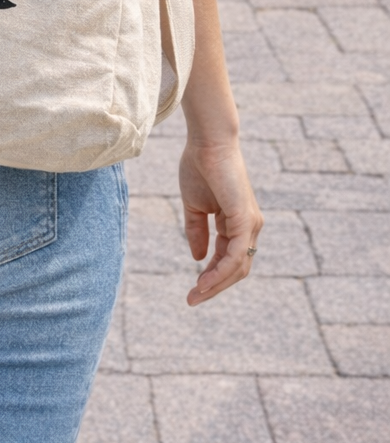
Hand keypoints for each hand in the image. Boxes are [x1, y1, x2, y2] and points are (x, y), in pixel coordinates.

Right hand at [179, 139, 262, 305]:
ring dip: (217, 283)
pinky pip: (236, 254)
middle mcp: (249, 226)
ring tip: (197, 294)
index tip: (192, 290)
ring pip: (238, 266)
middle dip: (215, 287)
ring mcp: (250, 223)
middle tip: (193, 299)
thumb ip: (197, 231)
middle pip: (237, 269)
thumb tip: (199, 258)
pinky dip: (222, 270)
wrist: (207, 142)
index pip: (228, 259)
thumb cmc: (200, 166)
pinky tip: (205, 279)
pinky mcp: (245, 219)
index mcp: (237, 223)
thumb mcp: (194, 206)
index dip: (211, 276)